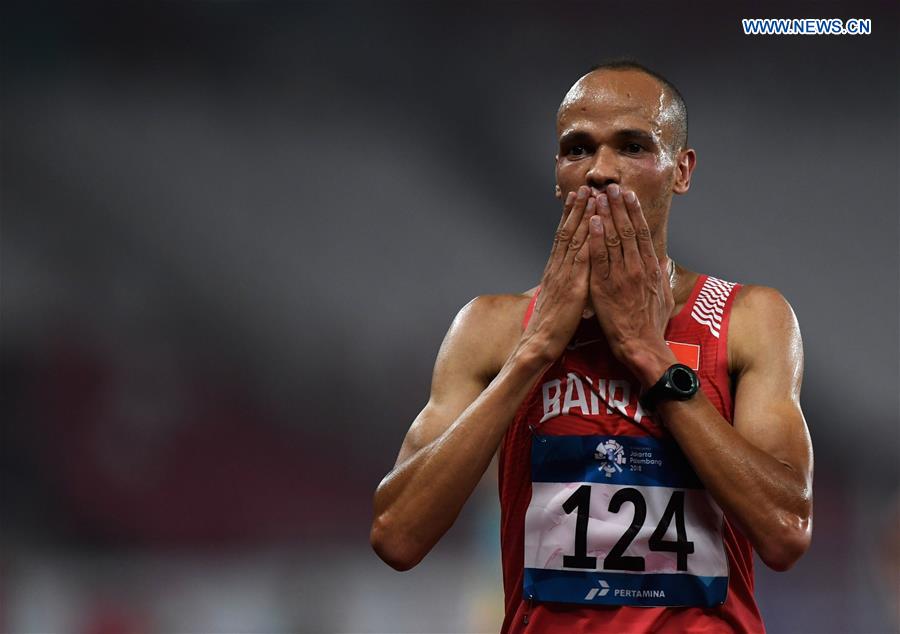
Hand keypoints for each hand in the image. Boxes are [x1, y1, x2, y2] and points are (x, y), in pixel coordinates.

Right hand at [520, 186, 595, 364]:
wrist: (540, 342)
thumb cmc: (551, 325)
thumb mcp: (558, 298)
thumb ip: (564, 284)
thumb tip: (570, 276)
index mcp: (555, 270)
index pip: (563, 237)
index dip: (570, 216)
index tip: (576, 198)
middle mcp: (558, 267)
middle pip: (568, 231)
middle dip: (577, 208)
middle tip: (585, 187)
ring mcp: (565, 275)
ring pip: (575, 239)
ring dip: (584, 216)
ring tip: (591, 196)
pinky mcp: (573, 286)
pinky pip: (583, 258)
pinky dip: (590, 239)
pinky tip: (596, 226)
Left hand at [588, 184, 676, 385]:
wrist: (641, 345)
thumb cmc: (651, 325)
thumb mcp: (662, 296)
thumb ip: (660, 275)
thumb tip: (661, 260)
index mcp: (650, 268)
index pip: (642, 233)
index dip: (634, 213)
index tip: (629, 196)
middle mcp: (637, 267)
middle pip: (628, 230)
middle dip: (620, 206)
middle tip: (612, 187)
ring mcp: (621, 276)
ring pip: (614, 239)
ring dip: (607, 215)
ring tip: (600, 196)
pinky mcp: (605, 286)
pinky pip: (599, 258)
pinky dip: (596, 238)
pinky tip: (593, 222)